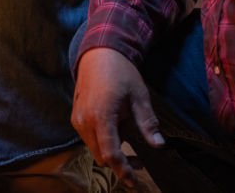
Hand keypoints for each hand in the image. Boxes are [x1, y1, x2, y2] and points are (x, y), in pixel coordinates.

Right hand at [71, 47, 163, 188]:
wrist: (99, 54)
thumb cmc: (121, 73)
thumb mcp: (139, 96)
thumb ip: (147, 123)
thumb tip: (159, 145)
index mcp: (102, 116)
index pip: (111, 154)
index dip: (123, 171)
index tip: (134, 182)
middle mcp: (85, 121)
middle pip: (101, 155)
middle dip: (119, 162)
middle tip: (139, 161)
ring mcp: (77, 119)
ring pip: (94, 148)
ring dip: (111, 150)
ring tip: (128, 134)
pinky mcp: (76, 117)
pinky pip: (89, 138)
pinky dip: (103, 140)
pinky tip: (116, 126)